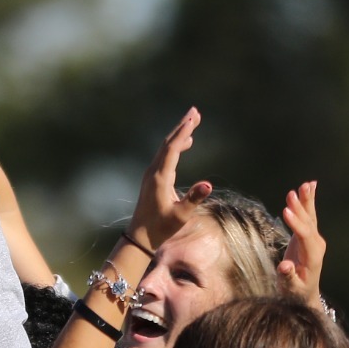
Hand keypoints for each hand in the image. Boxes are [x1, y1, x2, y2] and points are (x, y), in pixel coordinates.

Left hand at [125, 108, 212, 252]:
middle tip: (195, 110)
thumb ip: (194, 199)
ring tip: (194, 120)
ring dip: (179, 133)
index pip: (172, 149)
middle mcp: (153, 172)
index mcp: (160, 178)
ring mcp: (152, 174)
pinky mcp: (153, 178)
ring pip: (166, 147)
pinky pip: (165, 155)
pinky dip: (176, 145)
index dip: (183, 133)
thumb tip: (208, 184)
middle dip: (182, 126)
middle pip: (168, 143)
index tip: (193, 118)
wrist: (140, 236)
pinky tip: (187, 142)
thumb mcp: (181, 215)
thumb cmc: (161, 228)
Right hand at [276, 181, 326, 311]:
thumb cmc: (295, 293)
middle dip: (300, 208)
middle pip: (309, 223)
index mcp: (313, 257)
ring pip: (310, 217)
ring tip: (305, 185)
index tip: (285, 211)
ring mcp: (314, 239)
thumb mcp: (290, 289)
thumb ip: (288, 277)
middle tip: (292, 193)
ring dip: (307, 200)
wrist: (304, 294)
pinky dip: (309, 201)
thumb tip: (284, 266)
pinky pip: (309, 216)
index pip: (305, 236)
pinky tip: (310, 186)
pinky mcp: (308, 235)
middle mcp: (316, 245)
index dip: (295, 224)